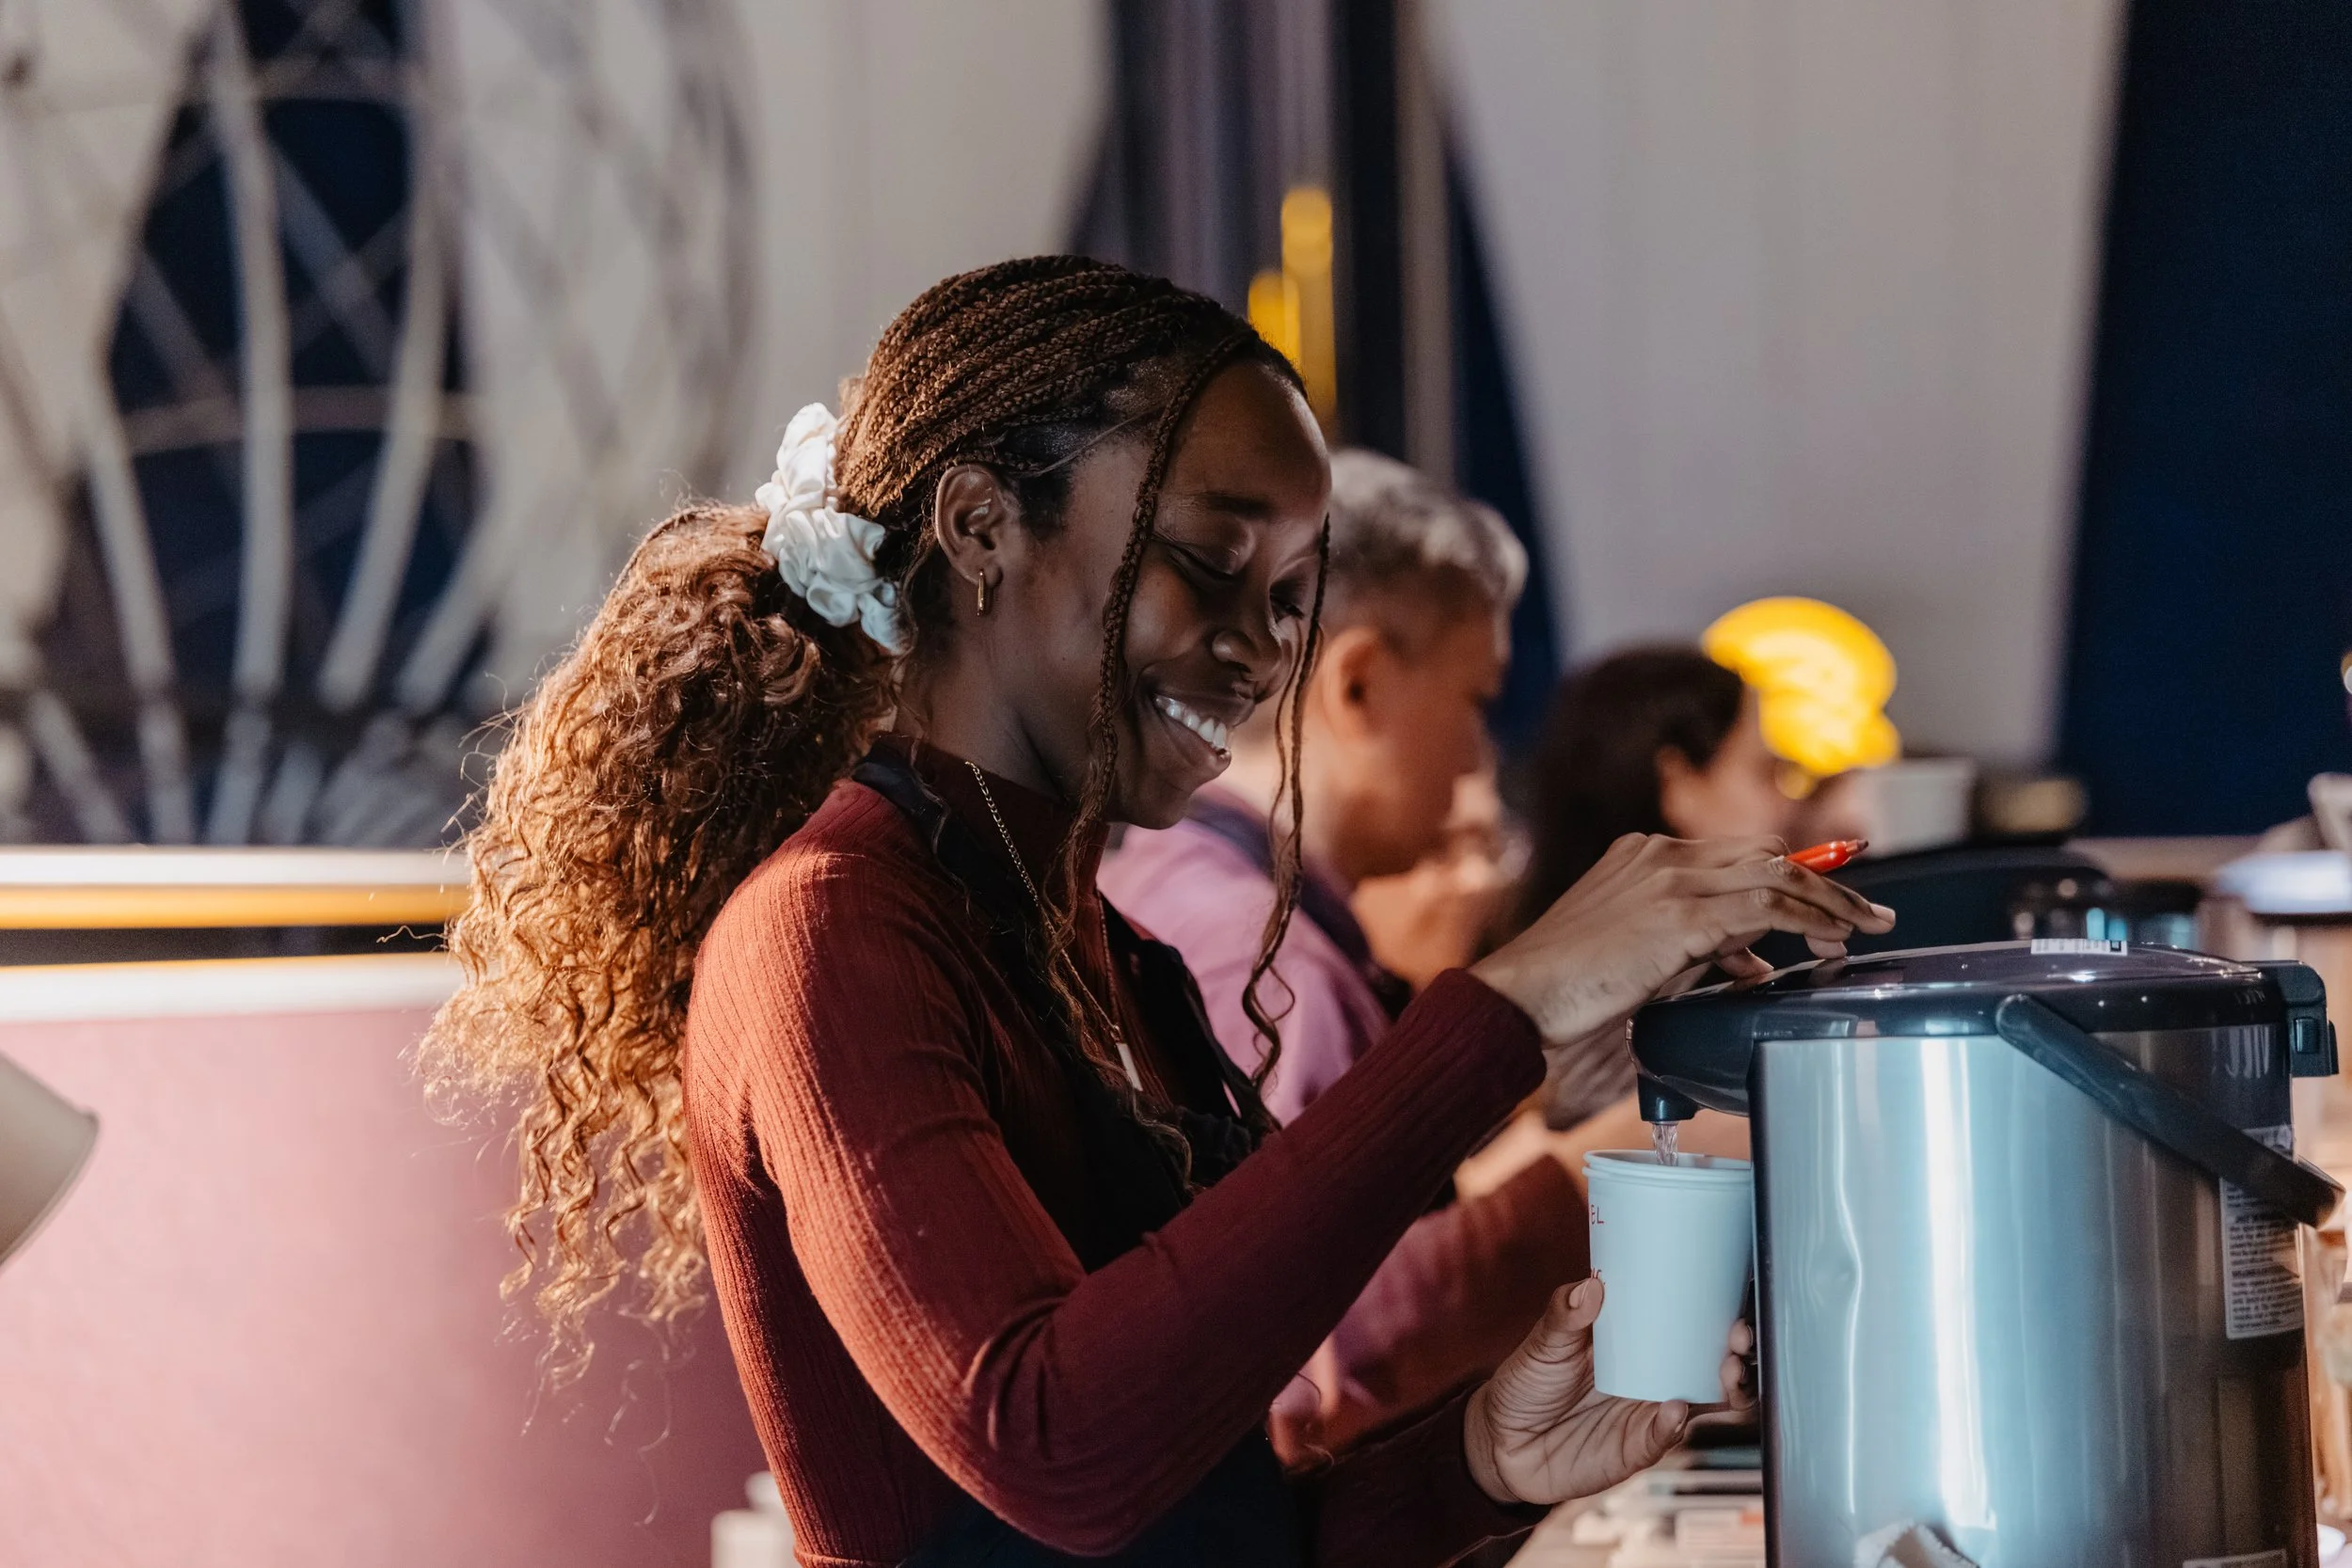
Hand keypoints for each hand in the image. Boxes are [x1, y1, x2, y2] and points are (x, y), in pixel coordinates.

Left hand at [1463, 1279, 1754, 1506]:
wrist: (1502, 1442)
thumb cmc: (1526, 1383)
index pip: (1686, 1322)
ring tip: (1725, 1373)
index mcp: (1635, 1341)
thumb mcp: (1542, 1343)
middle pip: (1709, 1363)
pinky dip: (1674, 1425)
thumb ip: (1564, 1315)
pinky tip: (1674, 1411)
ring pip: (1703, 1402)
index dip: (1716, 1310)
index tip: (1733, 1295)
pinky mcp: (1636, 1448)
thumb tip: (1590, 1286)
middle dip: (1735, 1351)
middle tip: (1738, 1338)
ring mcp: (1648, 1412)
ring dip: (1723, 1389)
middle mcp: (1652, 1376)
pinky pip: (1664, 1437)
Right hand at [1470, 833, 1893, 1048]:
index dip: (1790, 871)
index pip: (1736, 853)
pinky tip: (1831, 938)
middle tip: (1866, 913)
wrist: (1520, 996)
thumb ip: (1690, 947)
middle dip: (1824, 882)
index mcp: (1642, 855)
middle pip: (1765, 854)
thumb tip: (1747, 963)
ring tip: (1865, 925)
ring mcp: (1671, 879)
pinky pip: (1766, 908)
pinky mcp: (1680, 914)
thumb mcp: (1635, 953)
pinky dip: (1808, 918)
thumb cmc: (1566, 988)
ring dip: (1830, 900)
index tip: (1829, 888)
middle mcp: (1660, 854)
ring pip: (1776, 874)